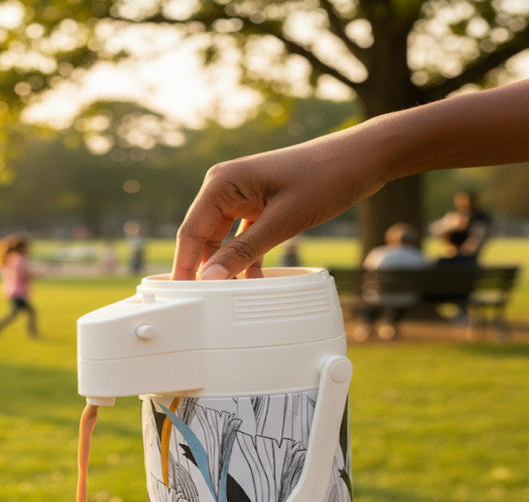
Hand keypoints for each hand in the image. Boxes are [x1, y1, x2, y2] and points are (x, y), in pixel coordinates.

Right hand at [172, 132, 383, 279]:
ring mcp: (242, 197)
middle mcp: (226, 187)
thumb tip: (210, 279)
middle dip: (205, 269)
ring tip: (228, 296)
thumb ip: (242, 252)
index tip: (180, 296)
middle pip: (203, 238)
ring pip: (223, 241)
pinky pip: (242, 239)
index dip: (184, 266)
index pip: (191, 233)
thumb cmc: (324, 178)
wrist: (362, 159)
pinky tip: (252, 281)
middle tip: (203, 303)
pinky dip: (246, 259)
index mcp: (222, 183)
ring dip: (227, 266)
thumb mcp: (281, 222)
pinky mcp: (258, 205)